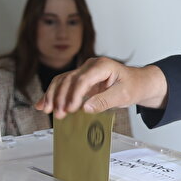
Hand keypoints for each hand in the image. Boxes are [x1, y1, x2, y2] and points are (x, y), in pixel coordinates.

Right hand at [34, 57, 168, 117]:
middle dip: (61, 97)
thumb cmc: (132, 86)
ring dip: (52, 95)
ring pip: (62, 80)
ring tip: (46, 110)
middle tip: (59, 114)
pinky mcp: (80, 79)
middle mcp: (90, 65)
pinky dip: (53, 94)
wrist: (137, 83)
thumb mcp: (123, 95)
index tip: (70, 109)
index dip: (74, 95)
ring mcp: (84, 71)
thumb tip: (86, 108)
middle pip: (69, 79)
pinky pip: (63, 85)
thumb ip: (105, 101)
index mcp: (102, 65)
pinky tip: (43, 104)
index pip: (83, 79)